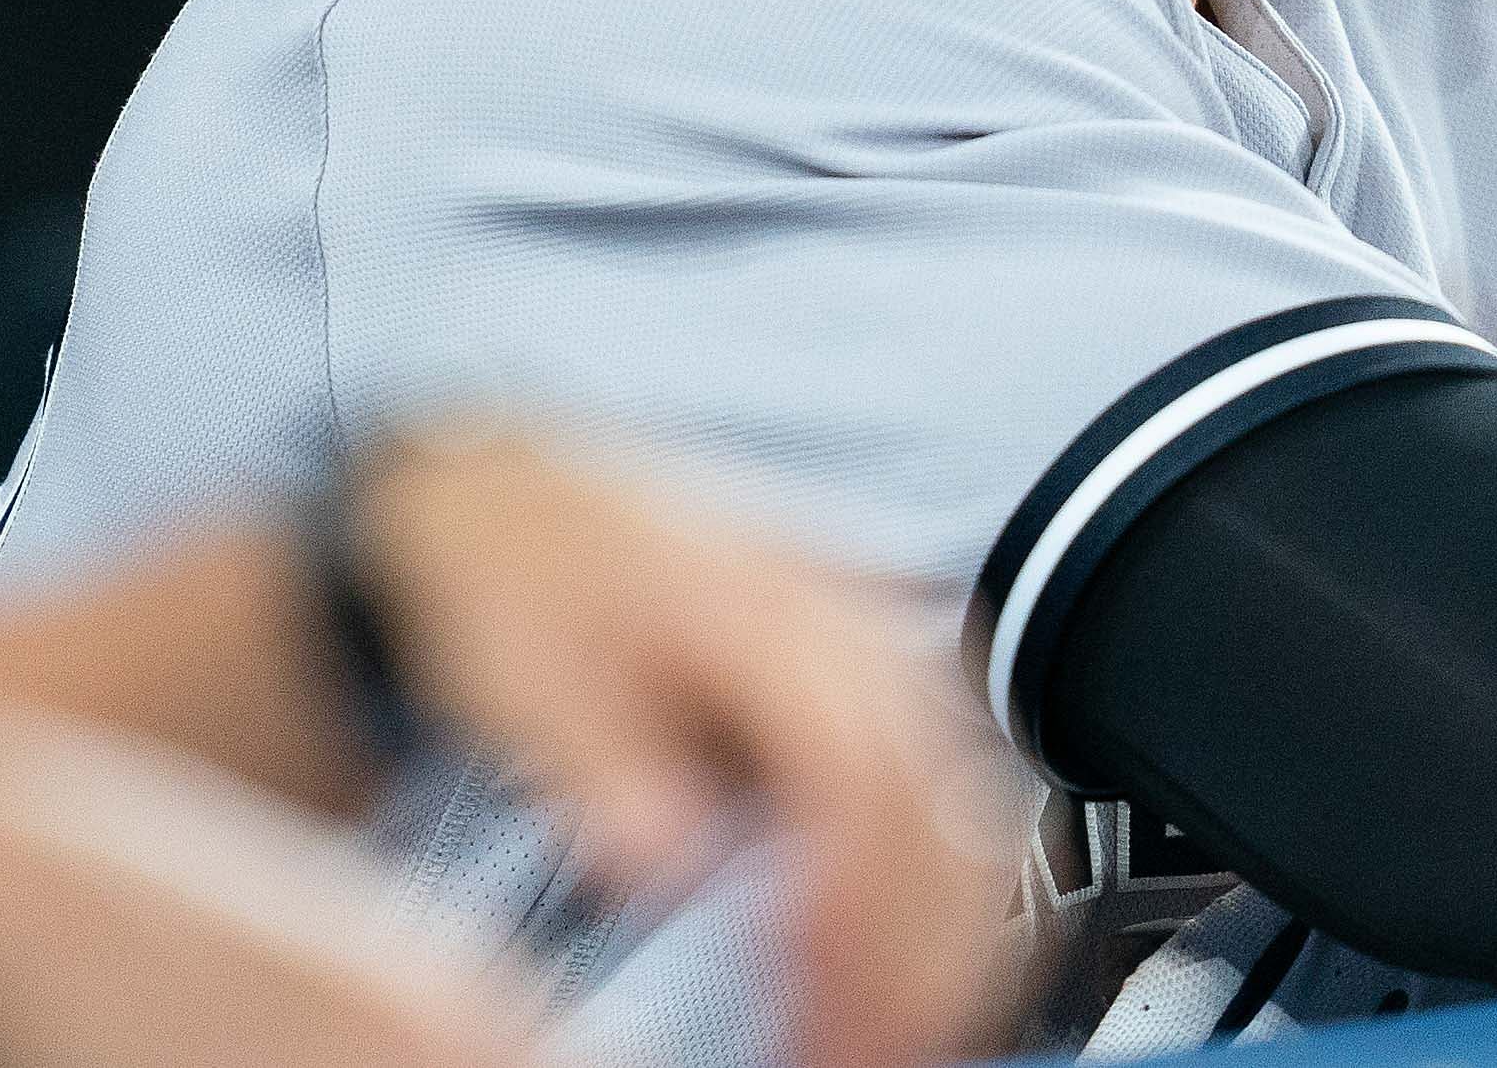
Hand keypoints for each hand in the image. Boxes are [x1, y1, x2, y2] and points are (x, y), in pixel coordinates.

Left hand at [355, 430, 1026, 1067]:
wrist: (519, 486)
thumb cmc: (519, 576)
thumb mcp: (527, 671)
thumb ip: (606, 770)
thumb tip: (670, 865)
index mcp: (761, 608)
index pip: (861, 768)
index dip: (856, 901)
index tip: (818, 1002)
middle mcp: (846, 615)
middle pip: (946, 795)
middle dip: (922, 952)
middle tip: (866, 1054)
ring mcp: (875, 637)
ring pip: (978, 795)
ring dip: (954, 934)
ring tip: (893, 1033)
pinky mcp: (879, 672)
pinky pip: (963, 785)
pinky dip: (957, 886)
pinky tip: (913, 963)